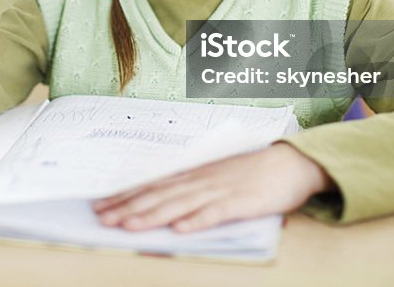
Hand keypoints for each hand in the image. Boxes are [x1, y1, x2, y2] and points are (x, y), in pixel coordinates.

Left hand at [92, 143, 333, 232]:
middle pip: (159, 194)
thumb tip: (160, 199)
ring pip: (180, 204)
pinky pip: (216, 213)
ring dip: (153, 215)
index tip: (101, 205)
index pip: (153, 185)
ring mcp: (221, 190)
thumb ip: (190, 186)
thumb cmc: (251, 173)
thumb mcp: (215, 175)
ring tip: (129, 225)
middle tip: (102, 218)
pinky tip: (181, 229)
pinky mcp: (242, 203)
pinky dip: (198, 220)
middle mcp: (202, 179)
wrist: (292, 164)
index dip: (126, 195)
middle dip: (128, 207)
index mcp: (194, 173)